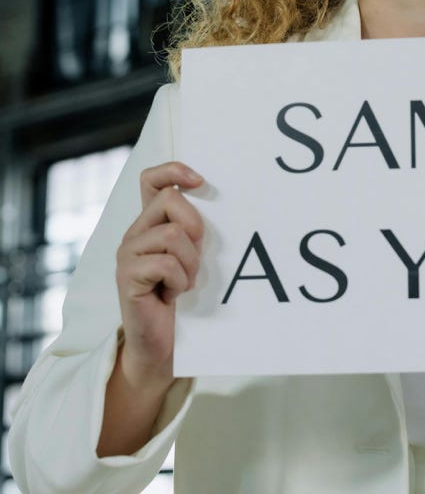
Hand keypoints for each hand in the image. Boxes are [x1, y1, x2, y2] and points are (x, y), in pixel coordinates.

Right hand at [115, 161, 204, 390]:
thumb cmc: (182, 292)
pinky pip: (165, 263)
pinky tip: (173, 294)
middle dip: (195, 228)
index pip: (151, 178)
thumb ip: (193, 226)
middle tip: (193, 260)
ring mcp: (127, 253)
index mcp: (150, 222)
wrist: (163, 341)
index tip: (201, 181)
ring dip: (190, 262)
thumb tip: (211, 194)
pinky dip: (179, 280)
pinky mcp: (126, 277)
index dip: (174, 170)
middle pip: (171, 199)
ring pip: (173, 233)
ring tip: (184, 281)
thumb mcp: (193, 252)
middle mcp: (134, 232)